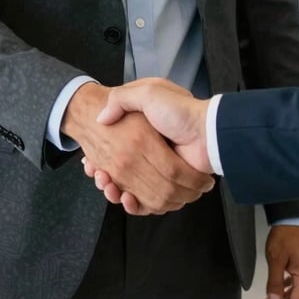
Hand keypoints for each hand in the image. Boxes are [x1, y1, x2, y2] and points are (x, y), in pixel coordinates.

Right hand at [64, 82, 213, 214]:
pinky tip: (125, 197)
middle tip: (98, 176)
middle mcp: (147, 154)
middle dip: (105, 177)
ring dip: (116, 192)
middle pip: (119, 173)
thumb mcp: (148, 92)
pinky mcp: (168, 187)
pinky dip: (135, 205)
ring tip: (108, 186)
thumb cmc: (179, 111)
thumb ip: (122, 99)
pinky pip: (147, 202)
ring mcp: (157, 172)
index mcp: (141, 135)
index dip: (99, 159)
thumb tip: (102, 118)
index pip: (114, 151)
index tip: (91, 163)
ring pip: (129, 189)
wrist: (206, 130)